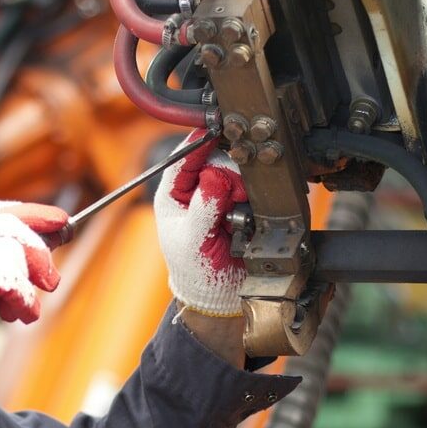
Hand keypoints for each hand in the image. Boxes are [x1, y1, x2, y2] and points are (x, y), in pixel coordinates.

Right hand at [0, 201, 66, 402]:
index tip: (60, 221)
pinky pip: (13, 283)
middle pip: (10, 226)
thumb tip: (44, 249)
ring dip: (28, 286)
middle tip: (51, 280)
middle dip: (39, 250)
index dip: (31, 214)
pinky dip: (24, 303)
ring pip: (14, 253)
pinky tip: (17, 317)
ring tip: (20, 311)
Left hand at [154, 130, 247, 316]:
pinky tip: (249, 215)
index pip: (181, 160)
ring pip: (235, 173)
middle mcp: (194, 192)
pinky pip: (250, 190)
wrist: (221, 294)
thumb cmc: (196, 271)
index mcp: (173, 196)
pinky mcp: (238, 205)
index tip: (213, 133)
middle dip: (227, 174)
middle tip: (234, 196)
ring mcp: (217, 197)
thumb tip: (215, 177)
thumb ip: (203, 209)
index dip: (197, 145)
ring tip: (237, 215)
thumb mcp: (193, 241)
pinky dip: (253, 198)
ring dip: (241, 188)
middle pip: (213, 161)